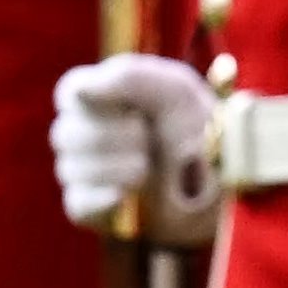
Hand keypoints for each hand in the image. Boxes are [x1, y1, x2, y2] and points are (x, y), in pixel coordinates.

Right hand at [47, 52, 223, 246]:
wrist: (221, 185)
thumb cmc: (199, 129)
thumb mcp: (177, 91)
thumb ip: (131, 78)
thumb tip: (80, 91)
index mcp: (103, 96)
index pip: (70, 92)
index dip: (93, 99)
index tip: (128, 109)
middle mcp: (85, 132)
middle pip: (66, 132)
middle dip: (114, 137)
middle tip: (148, 140)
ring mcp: (85, 172)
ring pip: (70, 168)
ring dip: (117, 168)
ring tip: (148, 170)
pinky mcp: (91, 209)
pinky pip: (78, 204)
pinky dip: (101, 200)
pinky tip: (125, 196)